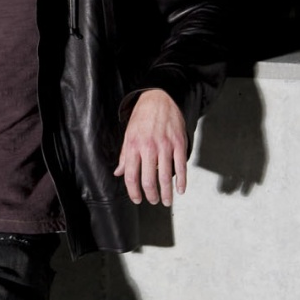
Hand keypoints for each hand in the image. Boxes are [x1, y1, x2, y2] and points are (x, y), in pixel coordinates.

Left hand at [114, 89, 186, 205]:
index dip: (133, 192)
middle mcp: (149, 148)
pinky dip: (181, 181)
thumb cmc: (142, 118)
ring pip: (165, 176)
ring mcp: (165, 146)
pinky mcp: (179, 143)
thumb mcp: (128, 135)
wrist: (158, 98)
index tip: (137, 199)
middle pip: (148, 180)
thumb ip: (124, 156)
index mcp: (134, 146)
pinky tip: (180, 190)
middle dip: (151, 195)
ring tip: (166, 201)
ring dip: (166, 193)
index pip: (131, 176)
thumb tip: (118, 173)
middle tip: (153, 201)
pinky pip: (181, 166)